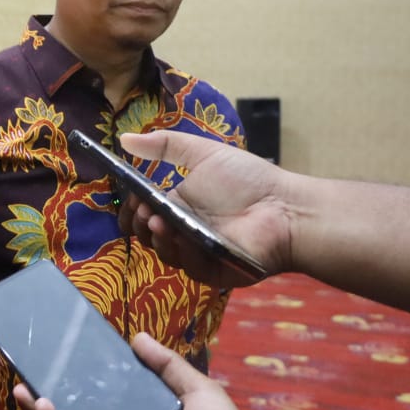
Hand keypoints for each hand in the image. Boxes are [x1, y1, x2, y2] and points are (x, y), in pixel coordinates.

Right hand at [117, 130, 292, 286]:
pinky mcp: (213, 272)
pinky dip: (182, 251)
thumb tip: (124, 137)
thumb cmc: (249, 180)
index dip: (133, 210)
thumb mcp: (205, 154)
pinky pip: (189, 266)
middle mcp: (184, 232)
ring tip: (159, 220)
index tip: (133, 198)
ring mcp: (197, 254)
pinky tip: (180, 235)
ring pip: (165, 252)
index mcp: (179, 208)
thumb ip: (166, 145)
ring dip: (157, 237)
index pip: (143, 215)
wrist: (286, 206)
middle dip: (141, 223)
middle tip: (146, 209)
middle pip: (149, 236)